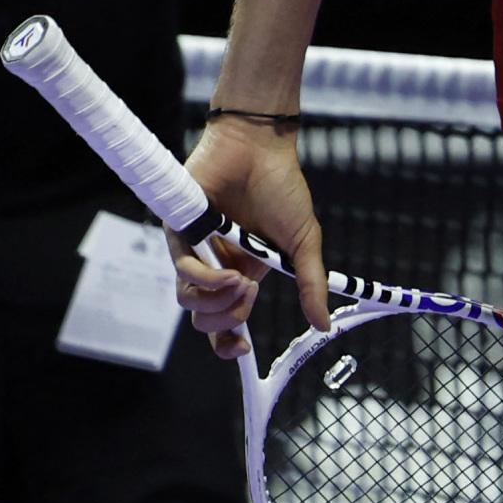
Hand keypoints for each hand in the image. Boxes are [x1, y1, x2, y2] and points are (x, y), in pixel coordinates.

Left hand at [174, 117, 329, 357]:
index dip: (227, 343)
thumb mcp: (304, 243)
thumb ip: (311, 285)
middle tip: (248, 295)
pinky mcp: (179, 234)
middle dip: (225, 320)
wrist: (259, 150)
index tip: (241, 351)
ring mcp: (196, 251)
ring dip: (215, 301)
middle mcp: (217, 266)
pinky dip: (206, 278)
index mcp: (244, 272)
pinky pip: (182, 270)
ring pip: (187, 302)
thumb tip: (324, 325)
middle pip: (204, 319)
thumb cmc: (283, 190)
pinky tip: (228, 271)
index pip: (226, 320)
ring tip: (240, 281)